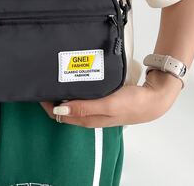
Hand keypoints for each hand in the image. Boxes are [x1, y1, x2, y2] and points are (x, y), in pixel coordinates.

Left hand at [39, 70, 181, 127]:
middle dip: (52, 95)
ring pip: (73, 98)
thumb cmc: (133, 104)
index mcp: (89, 119)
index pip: (60, 113)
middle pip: (64, 105)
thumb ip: (84, 107)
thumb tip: (60, 108)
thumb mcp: (107, 105)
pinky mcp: (102, 96)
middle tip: (45, 77)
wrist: (154, 97)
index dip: (47, 103)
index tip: (40, 88)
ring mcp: (96, 104)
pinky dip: (75, 85)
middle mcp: (90, 113)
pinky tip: (74, 75)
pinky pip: (84, 92)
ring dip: (63, 89)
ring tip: (56, 73)